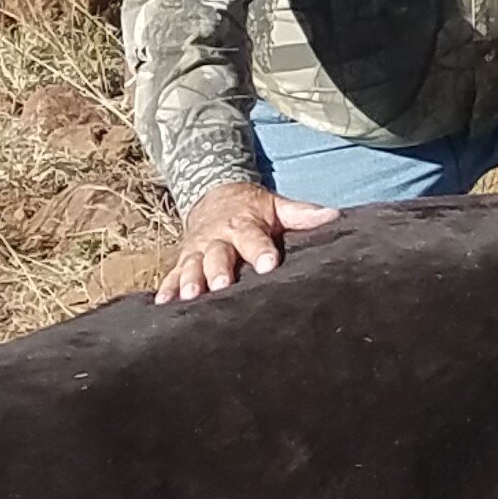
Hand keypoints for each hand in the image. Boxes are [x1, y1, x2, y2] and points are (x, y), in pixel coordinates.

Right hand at [154, 182, 338, 304]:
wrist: (215, 195)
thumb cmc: (254, 209)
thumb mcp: (277, 206)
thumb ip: (303, 214)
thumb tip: (334, 215)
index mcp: (245, 224)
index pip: (254, 238)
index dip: (261, 251)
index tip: (268, 264)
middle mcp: (219, 238)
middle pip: (218, 254)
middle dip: (219, 270)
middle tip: (223, 284)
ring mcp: (198, 250)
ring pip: (192, 265)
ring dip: (190, 280)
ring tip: (190, 297)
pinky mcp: (183, 260)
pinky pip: (172, 274)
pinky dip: (167, 287)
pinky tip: (163, 303)